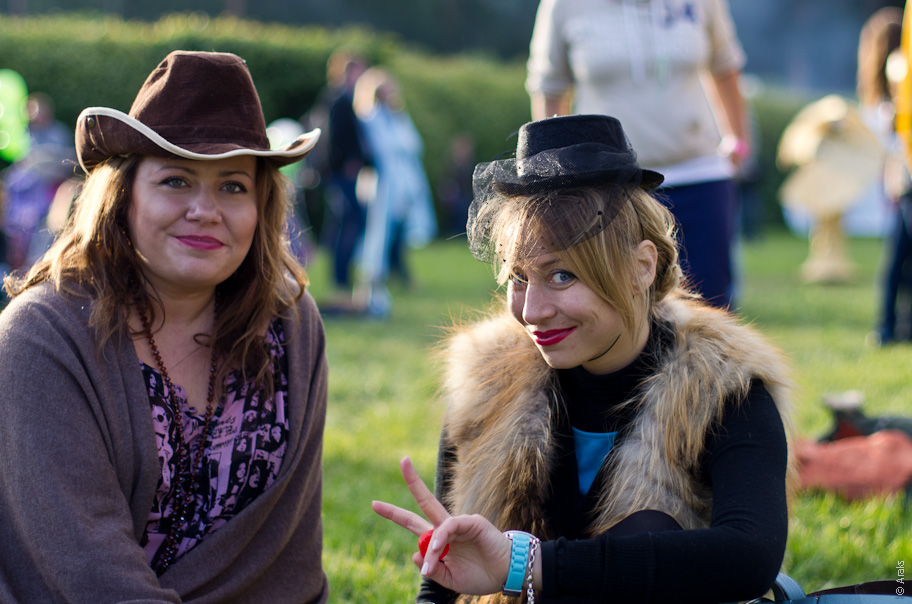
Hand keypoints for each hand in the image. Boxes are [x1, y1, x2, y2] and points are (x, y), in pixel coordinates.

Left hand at [371, 457, 512, 595]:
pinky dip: (440, 540)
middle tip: (403, 459)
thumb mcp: (449, 579)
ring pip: (434, 527)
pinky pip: (448, 528)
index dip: (394, 513)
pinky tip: (440, 551)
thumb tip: (415, 554)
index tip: (374, 503)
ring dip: (431, 549)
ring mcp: (459, 523)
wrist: (505, 575)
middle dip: (413, 480)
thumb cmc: (479, 575)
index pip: (412, 522)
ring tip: (433, 568)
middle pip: (425, 500)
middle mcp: (446, 527)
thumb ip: (432, 569)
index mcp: (439, 539)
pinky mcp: (471, 521)